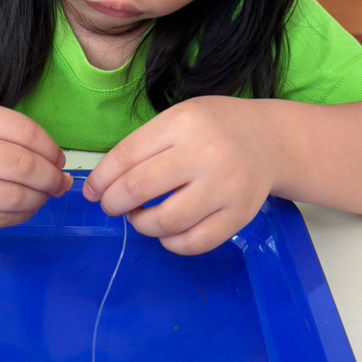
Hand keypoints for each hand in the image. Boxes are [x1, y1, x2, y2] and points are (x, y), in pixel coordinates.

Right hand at [0, 99, 72, 231]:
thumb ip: (8, 133)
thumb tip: (57, 163)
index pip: (25, 132)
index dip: (51, 149)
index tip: (59, 159)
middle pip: (24, 166)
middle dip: (51, 178)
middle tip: (59, 183)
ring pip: (15, 197)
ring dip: (39, 200)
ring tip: (42, 197)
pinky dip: (20, 216)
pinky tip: (23, 209)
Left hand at [83, 97, 275, 254]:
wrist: (270, 140)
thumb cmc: (214, 128)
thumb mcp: (179, 118)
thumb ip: (144, 146)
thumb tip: (102, 184)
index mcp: (184, 123)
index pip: (127, 156)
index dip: (102, 179)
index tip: (92, 191)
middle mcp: (205, 154)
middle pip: (140, 188)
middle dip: (114, 203)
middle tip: (112, 206)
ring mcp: (225, 187)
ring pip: (166, 221)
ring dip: (141, 225)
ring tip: (140, 217)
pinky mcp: (239, 215)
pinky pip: (195, 242)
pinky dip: (172, 243)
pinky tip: (167, 232)